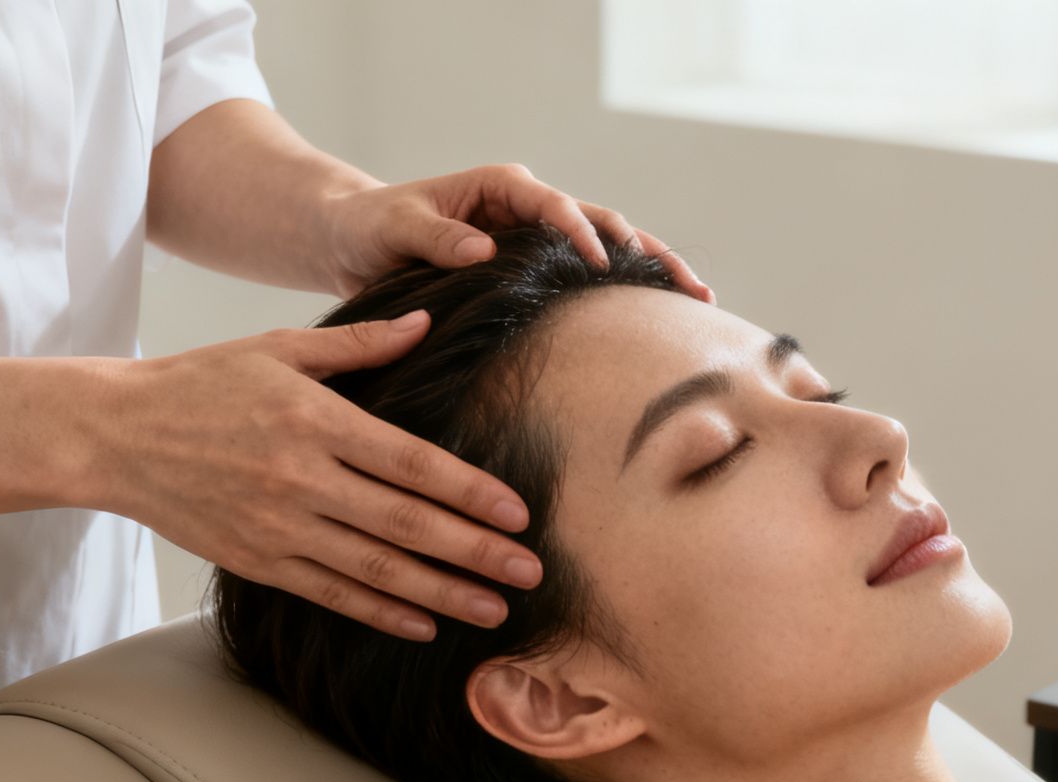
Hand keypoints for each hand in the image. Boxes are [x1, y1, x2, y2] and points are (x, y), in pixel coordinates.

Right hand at [97, 312, 538, 640]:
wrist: (113, 435)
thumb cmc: (202, 383)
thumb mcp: (279, 348)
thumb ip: (359, 344)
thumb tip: (427, 322)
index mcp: (315, 422)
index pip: (411, 464)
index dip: (470, 493)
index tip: (518, 514)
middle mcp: (301, 480)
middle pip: (406, 525)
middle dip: (476, 552)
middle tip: (531, 571)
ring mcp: (278, 527)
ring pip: (376, 570)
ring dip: (443, 593)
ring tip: (496, 609)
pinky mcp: (258, 561)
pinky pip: (332, 594)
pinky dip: (382, 612)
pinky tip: (426, 623)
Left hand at [321, 163, 714, 302]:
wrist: (358, 240)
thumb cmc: (371, 228)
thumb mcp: (395, 228)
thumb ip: (435, 237)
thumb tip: (482, 249)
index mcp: (502, 188)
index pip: (556, 207)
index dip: (584, 234)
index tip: (604, 265)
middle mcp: (531, 207)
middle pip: (605, 223)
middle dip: (648, 253)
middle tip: (689, 286)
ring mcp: (540, 237)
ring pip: (612, 248)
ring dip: (654, 271)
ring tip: (699, 299)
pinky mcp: (539, 267)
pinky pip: (591, 277)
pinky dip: (628, 293)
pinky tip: (662, 318)